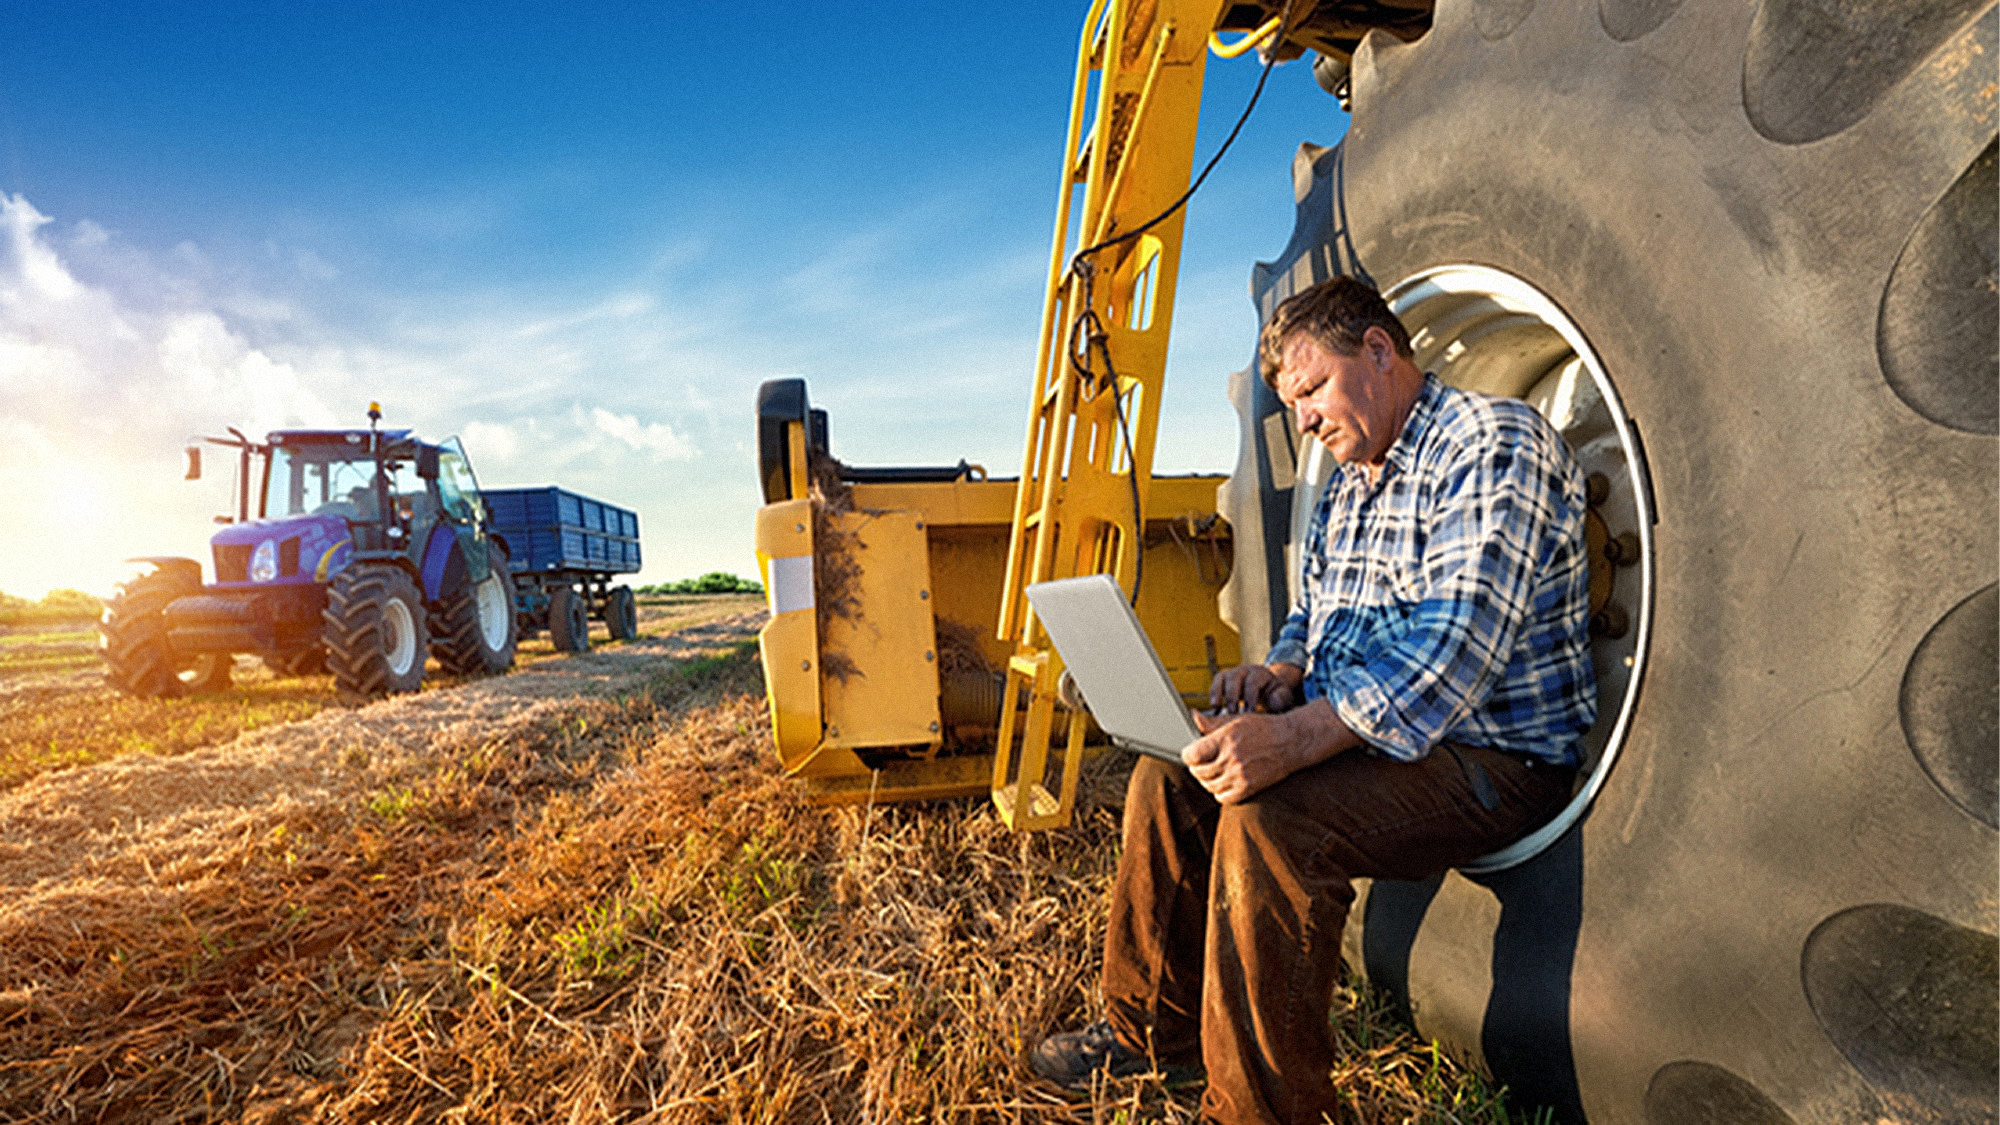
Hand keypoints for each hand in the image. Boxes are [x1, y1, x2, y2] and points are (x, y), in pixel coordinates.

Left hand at [1183, 700, 1355, 803]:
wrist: (1290, 742)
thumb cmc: (1262, 728)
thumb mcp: (1235, 719)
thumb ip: (1211, 723)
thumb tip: (1193, 716)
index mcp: (1225, 739)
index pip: (1191, 755)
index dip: (1188, 755)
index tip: (1191, 753)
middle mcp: (1231, 758)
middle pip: (1198, 772)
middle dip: (1196, 767)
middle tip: (1201, 762)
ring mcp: (1240, 776)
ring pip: (1209, 785)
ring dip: (1207, 780)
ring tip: (1212, 771)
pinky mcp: (1248, 789)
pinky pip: (1223, 797)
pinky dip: (1219, 792)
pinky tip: (1223, 782)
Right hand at [1208, 661, 1303, 714]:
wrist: (1268, 688)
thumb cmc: (1276, 695)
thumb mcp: (1283, 696)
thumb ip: (1281, 698)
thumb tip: (1274, 700)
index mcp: (1260, 673)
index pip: (1253, 682)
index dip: (1250, 698)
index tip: (1249, 713)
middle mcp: (1245, 670)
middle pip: (1234, 677)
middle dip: (1232, 695)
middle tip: (1233, 713)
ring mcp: (1233, 673)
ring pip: (1221, 678)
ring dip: (1218, 693)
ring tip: (1216, 708)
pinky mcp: (1224, 679)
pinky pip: (1215, 683)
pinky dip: (1213, 695)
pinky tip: (1214, 711)